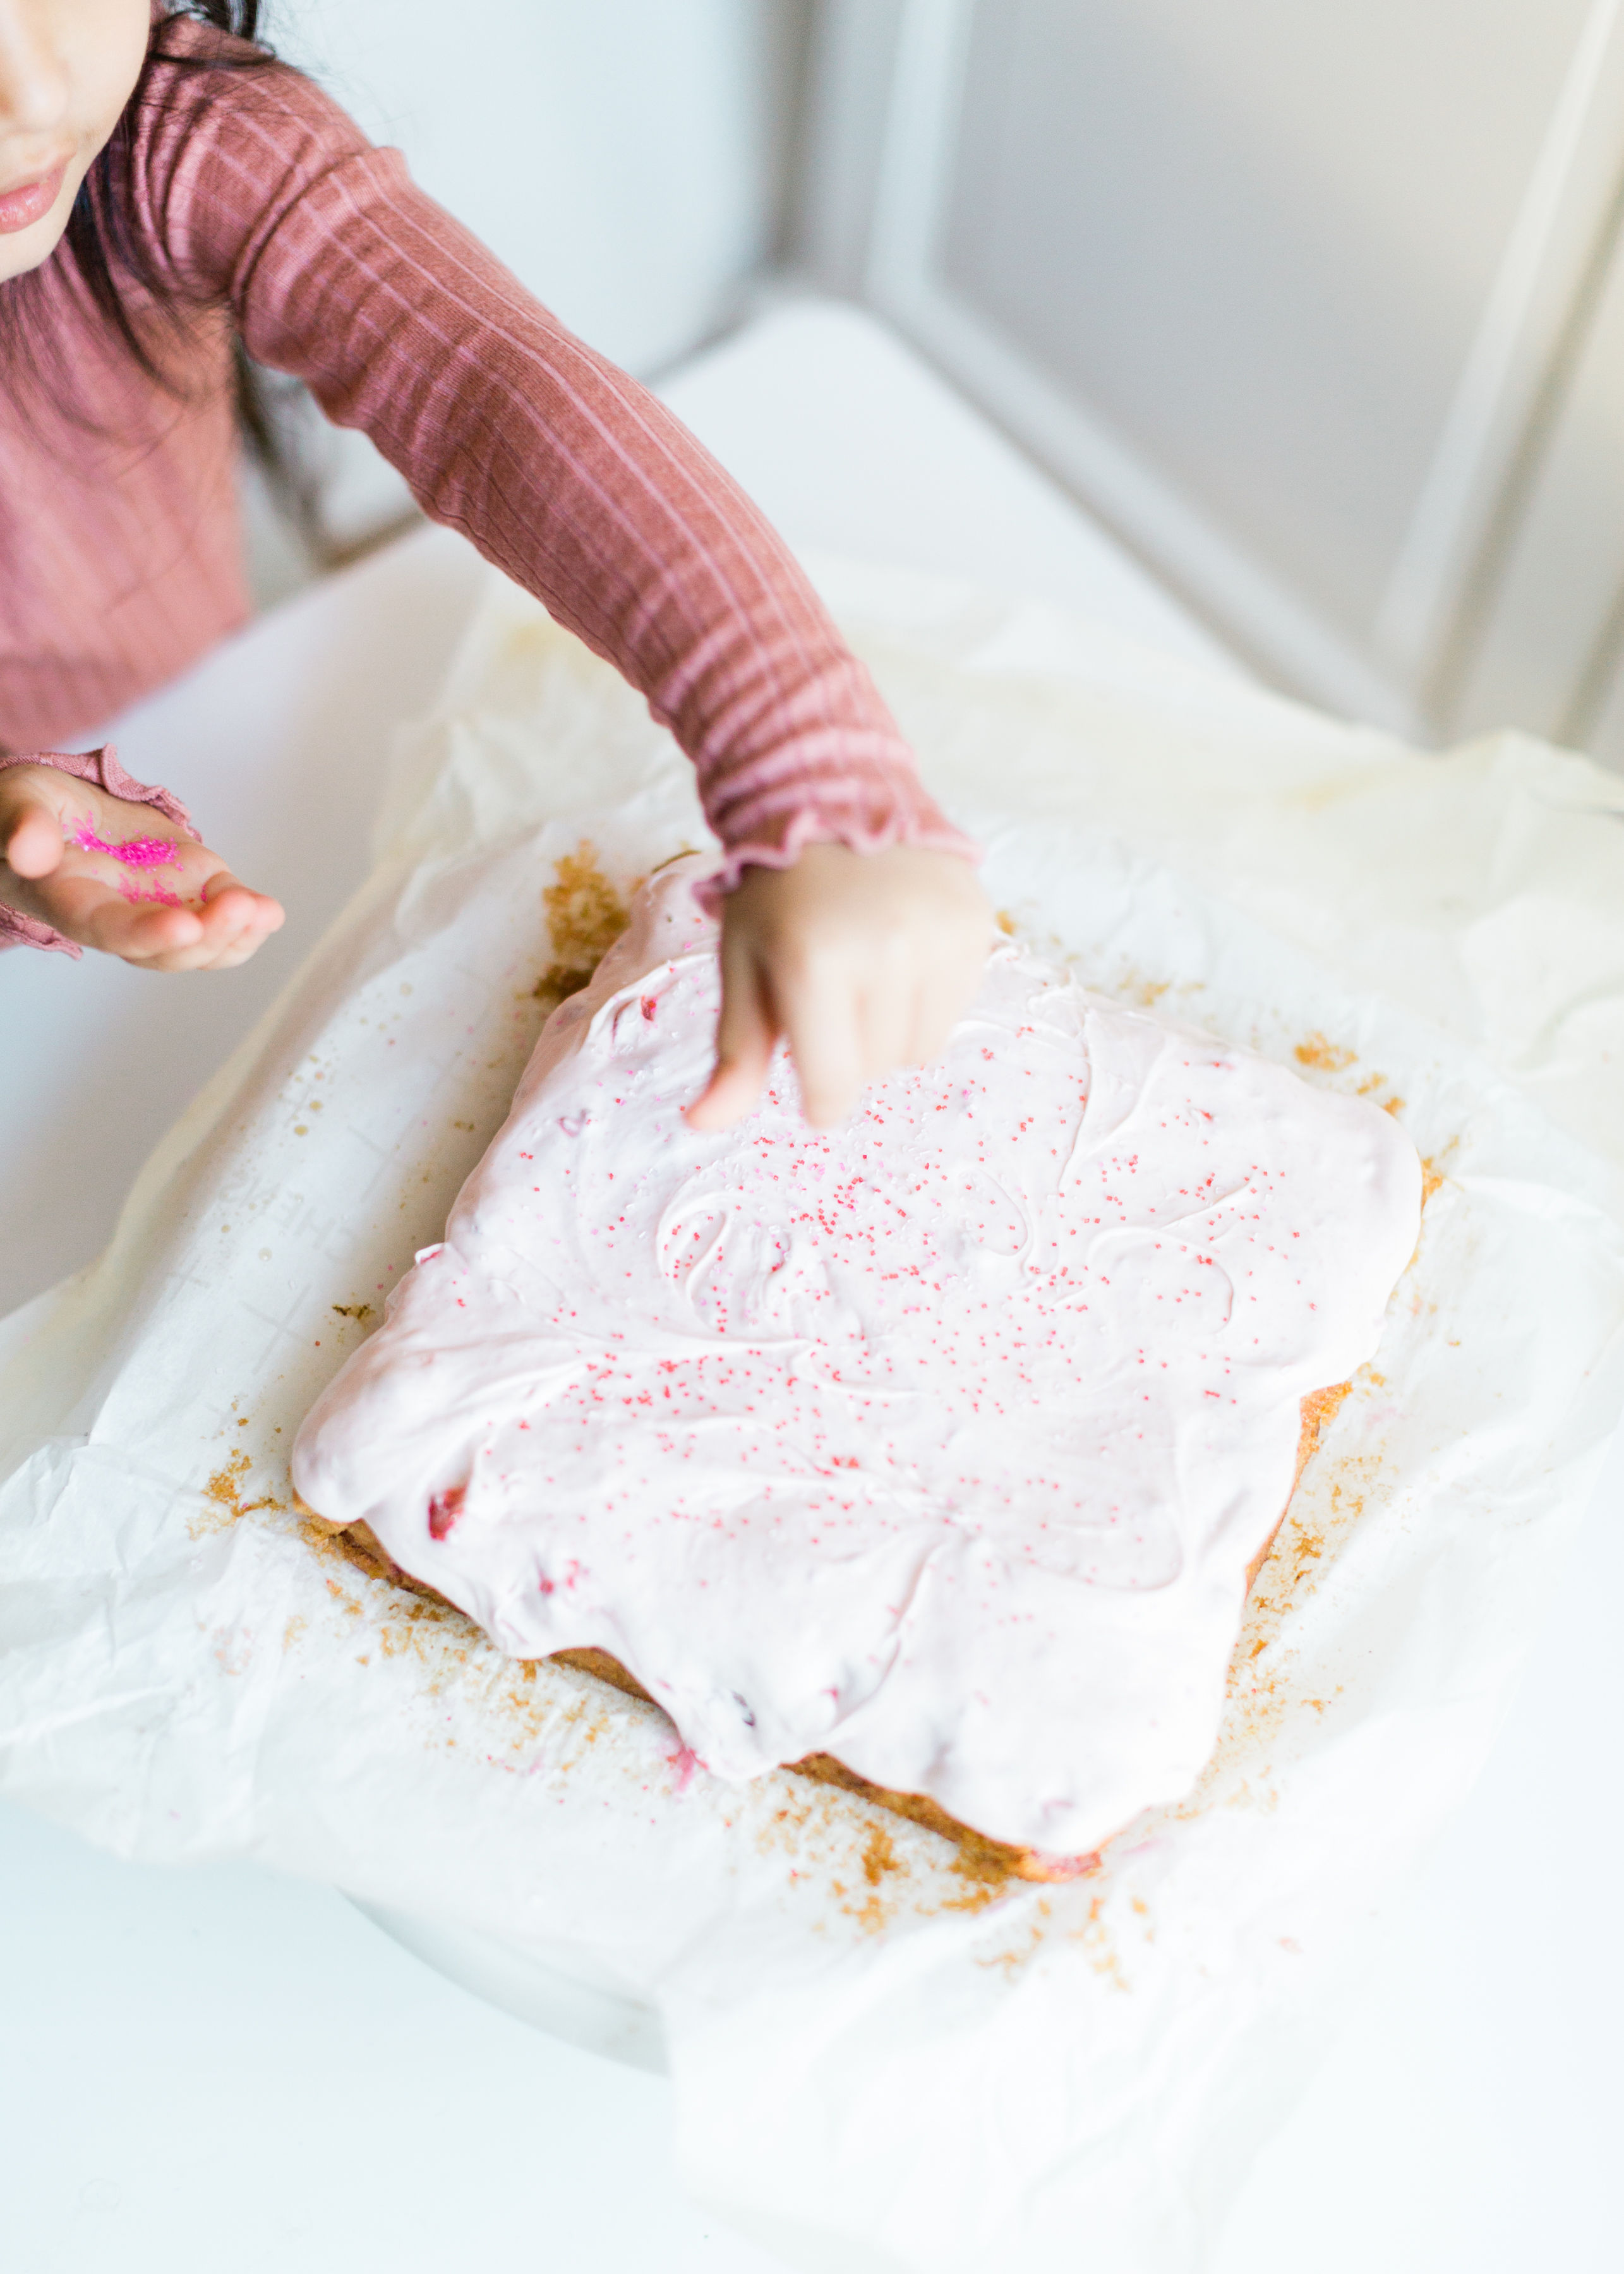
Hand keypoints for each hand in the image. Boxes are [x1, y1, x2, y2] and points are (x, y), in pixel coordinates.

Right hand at [0, 764, 283, 969]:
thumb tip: (27, 850)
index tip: (182, 926)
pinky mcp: (194, 889)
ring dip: (234, 934)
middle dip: (205, 936)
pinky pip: (224, 921)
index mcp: (73, 904)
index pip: (109, 929)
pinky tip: (268, 912)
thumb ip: (23, 827)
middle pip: (165, 950)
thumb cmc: (32, 811)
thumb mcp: (18, 804)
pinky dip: (250, 923)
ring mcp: (163, 908)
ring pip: (201, 945)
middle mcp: (122, 919)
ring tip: (260, 911)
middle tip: (236, 908)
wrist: (63, 813)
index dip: (145, 934)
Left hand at [686, 841, 992, 1131]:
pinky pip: (955, 1009)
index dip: (820, 1098)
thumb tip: (702, 1124)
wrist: (837, 798)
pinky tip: (901, 952)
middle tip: (830, 996)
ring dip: (891, 1031)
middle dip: (849, 1051)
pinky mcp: (975, 925)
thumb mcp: (743, 965)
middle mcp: (884, 949)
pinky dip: (927, 1000)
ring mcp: (937, 937)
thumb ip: (735, 1050)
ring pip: (921, 1048)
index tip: (813, 1086)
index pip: (833, 1086)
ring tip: (867, 974)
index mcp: (812, 963)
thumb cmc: (777, 893)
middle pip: (876, 1069)